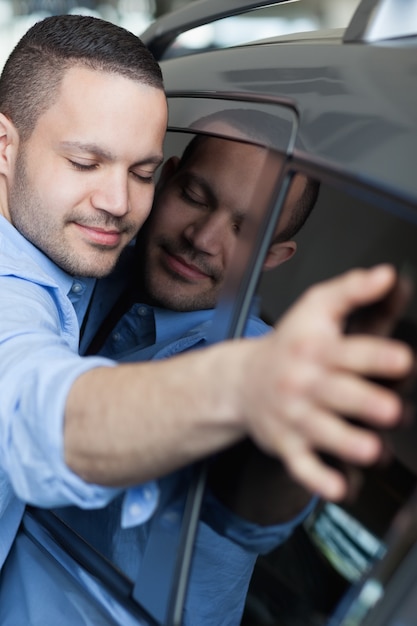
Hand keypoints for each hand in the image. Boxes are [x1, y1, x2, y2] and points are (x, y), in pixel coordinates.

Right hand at [239, 265, 413, 500]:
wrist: (241, 379)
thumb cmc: (289, 343)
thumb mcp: (316, 307)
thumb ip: (352, 290)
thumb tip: (388, 275)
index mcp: (315, 349)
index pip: (346, 351)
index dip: (374, 355)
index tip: (401, 359)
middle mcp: (303, 383)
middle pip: (335, 393)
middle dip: (363, 402)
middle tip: (390, 410)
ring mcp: (292, 415)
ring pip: (320, 431)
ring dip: (345, 441)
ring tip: (370, 450)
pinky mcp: (285, 443)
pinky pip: (300, 464)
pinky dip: (316, 478)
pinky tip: (337, 488)